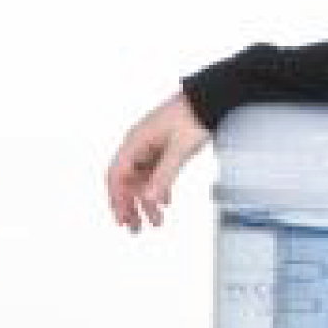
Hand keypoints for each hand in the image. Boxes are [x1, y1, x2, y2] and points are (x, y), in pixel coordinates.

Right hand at [103, 91, 210, 230]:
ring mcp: (150, 146)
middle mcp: (138, 144)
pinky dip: (159, 190)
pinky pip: (155, 173)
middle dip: (130, 206)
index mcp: (135, 141)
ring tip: (155, 222)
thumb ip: (164, 175)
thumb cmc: (193, 115)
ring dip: (146, 202)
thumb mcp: (179, 149)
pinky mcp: (163, 148)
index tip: (121, 219)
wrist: (210, 99)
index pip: (117, 175)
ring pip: (142, 180)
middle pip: (127, 181)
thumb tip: (150, 199)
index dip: (117, 199)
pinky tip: (165, 202)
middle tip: (135, 228)